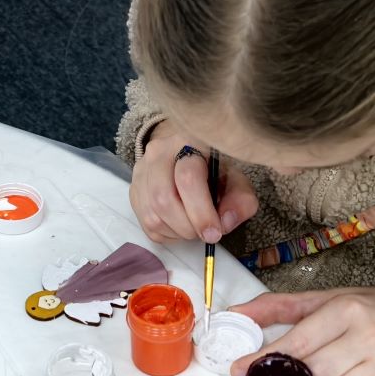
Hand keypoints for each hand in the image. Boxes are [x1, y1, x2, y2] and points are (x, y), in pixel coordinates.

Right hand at [130, 119, 258, 243]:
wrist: (185, 154)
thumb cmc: (213, 169)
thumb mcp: (236, 179)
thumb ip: (240, 200)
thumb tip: (224, 223)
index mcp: (188, 142)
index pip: (187, 178)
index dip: (201, 212)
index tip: (215, 232)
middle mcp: (158, 152)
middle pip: (163, 199)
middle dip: (188, 226)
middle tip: (205, 233)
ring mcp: (141, 171)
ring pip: (152, 214)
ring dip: (177, 232)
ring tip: (193, 227)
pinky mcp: (134, 189)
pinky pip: (145, 223)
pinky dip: (166, 234)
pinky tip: (180, 225)